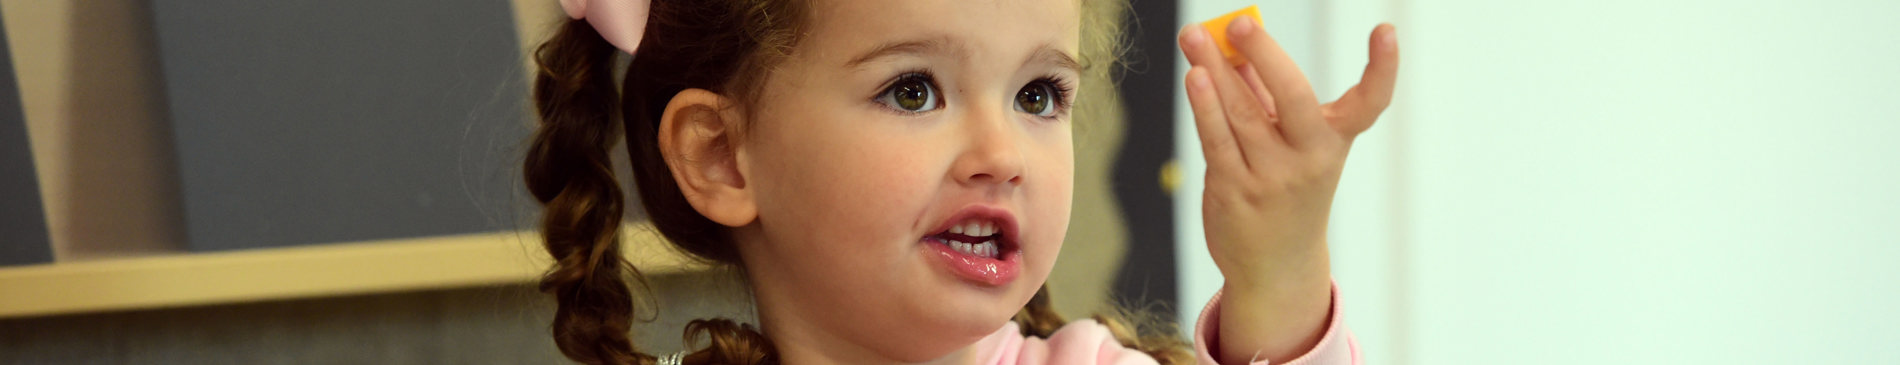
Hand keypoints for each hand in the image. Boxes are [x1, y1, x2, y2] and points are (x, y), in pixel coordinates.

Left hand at [1178, 15, 1397, 362]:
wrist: (1276, 265)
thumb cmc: (1284, 187)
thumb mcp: (1290, 141)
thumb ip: (1264, 92)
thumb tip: (1234, 44)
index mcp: (1333, 142)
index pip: (1367, 103)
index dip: (1382, 68)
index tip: (1387, 31)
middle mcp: (1310, 160)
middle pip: (1293, 99)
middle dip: (1266, 56)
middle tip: (1240, 23)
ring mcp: (1272, 179)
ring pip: (1242, 114)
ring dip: (1215, 71)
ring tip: (1195, 37)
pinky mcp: (1235, 192)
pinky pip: (1217, 141)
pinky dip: (1204, 107)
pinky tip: (1195, 78)